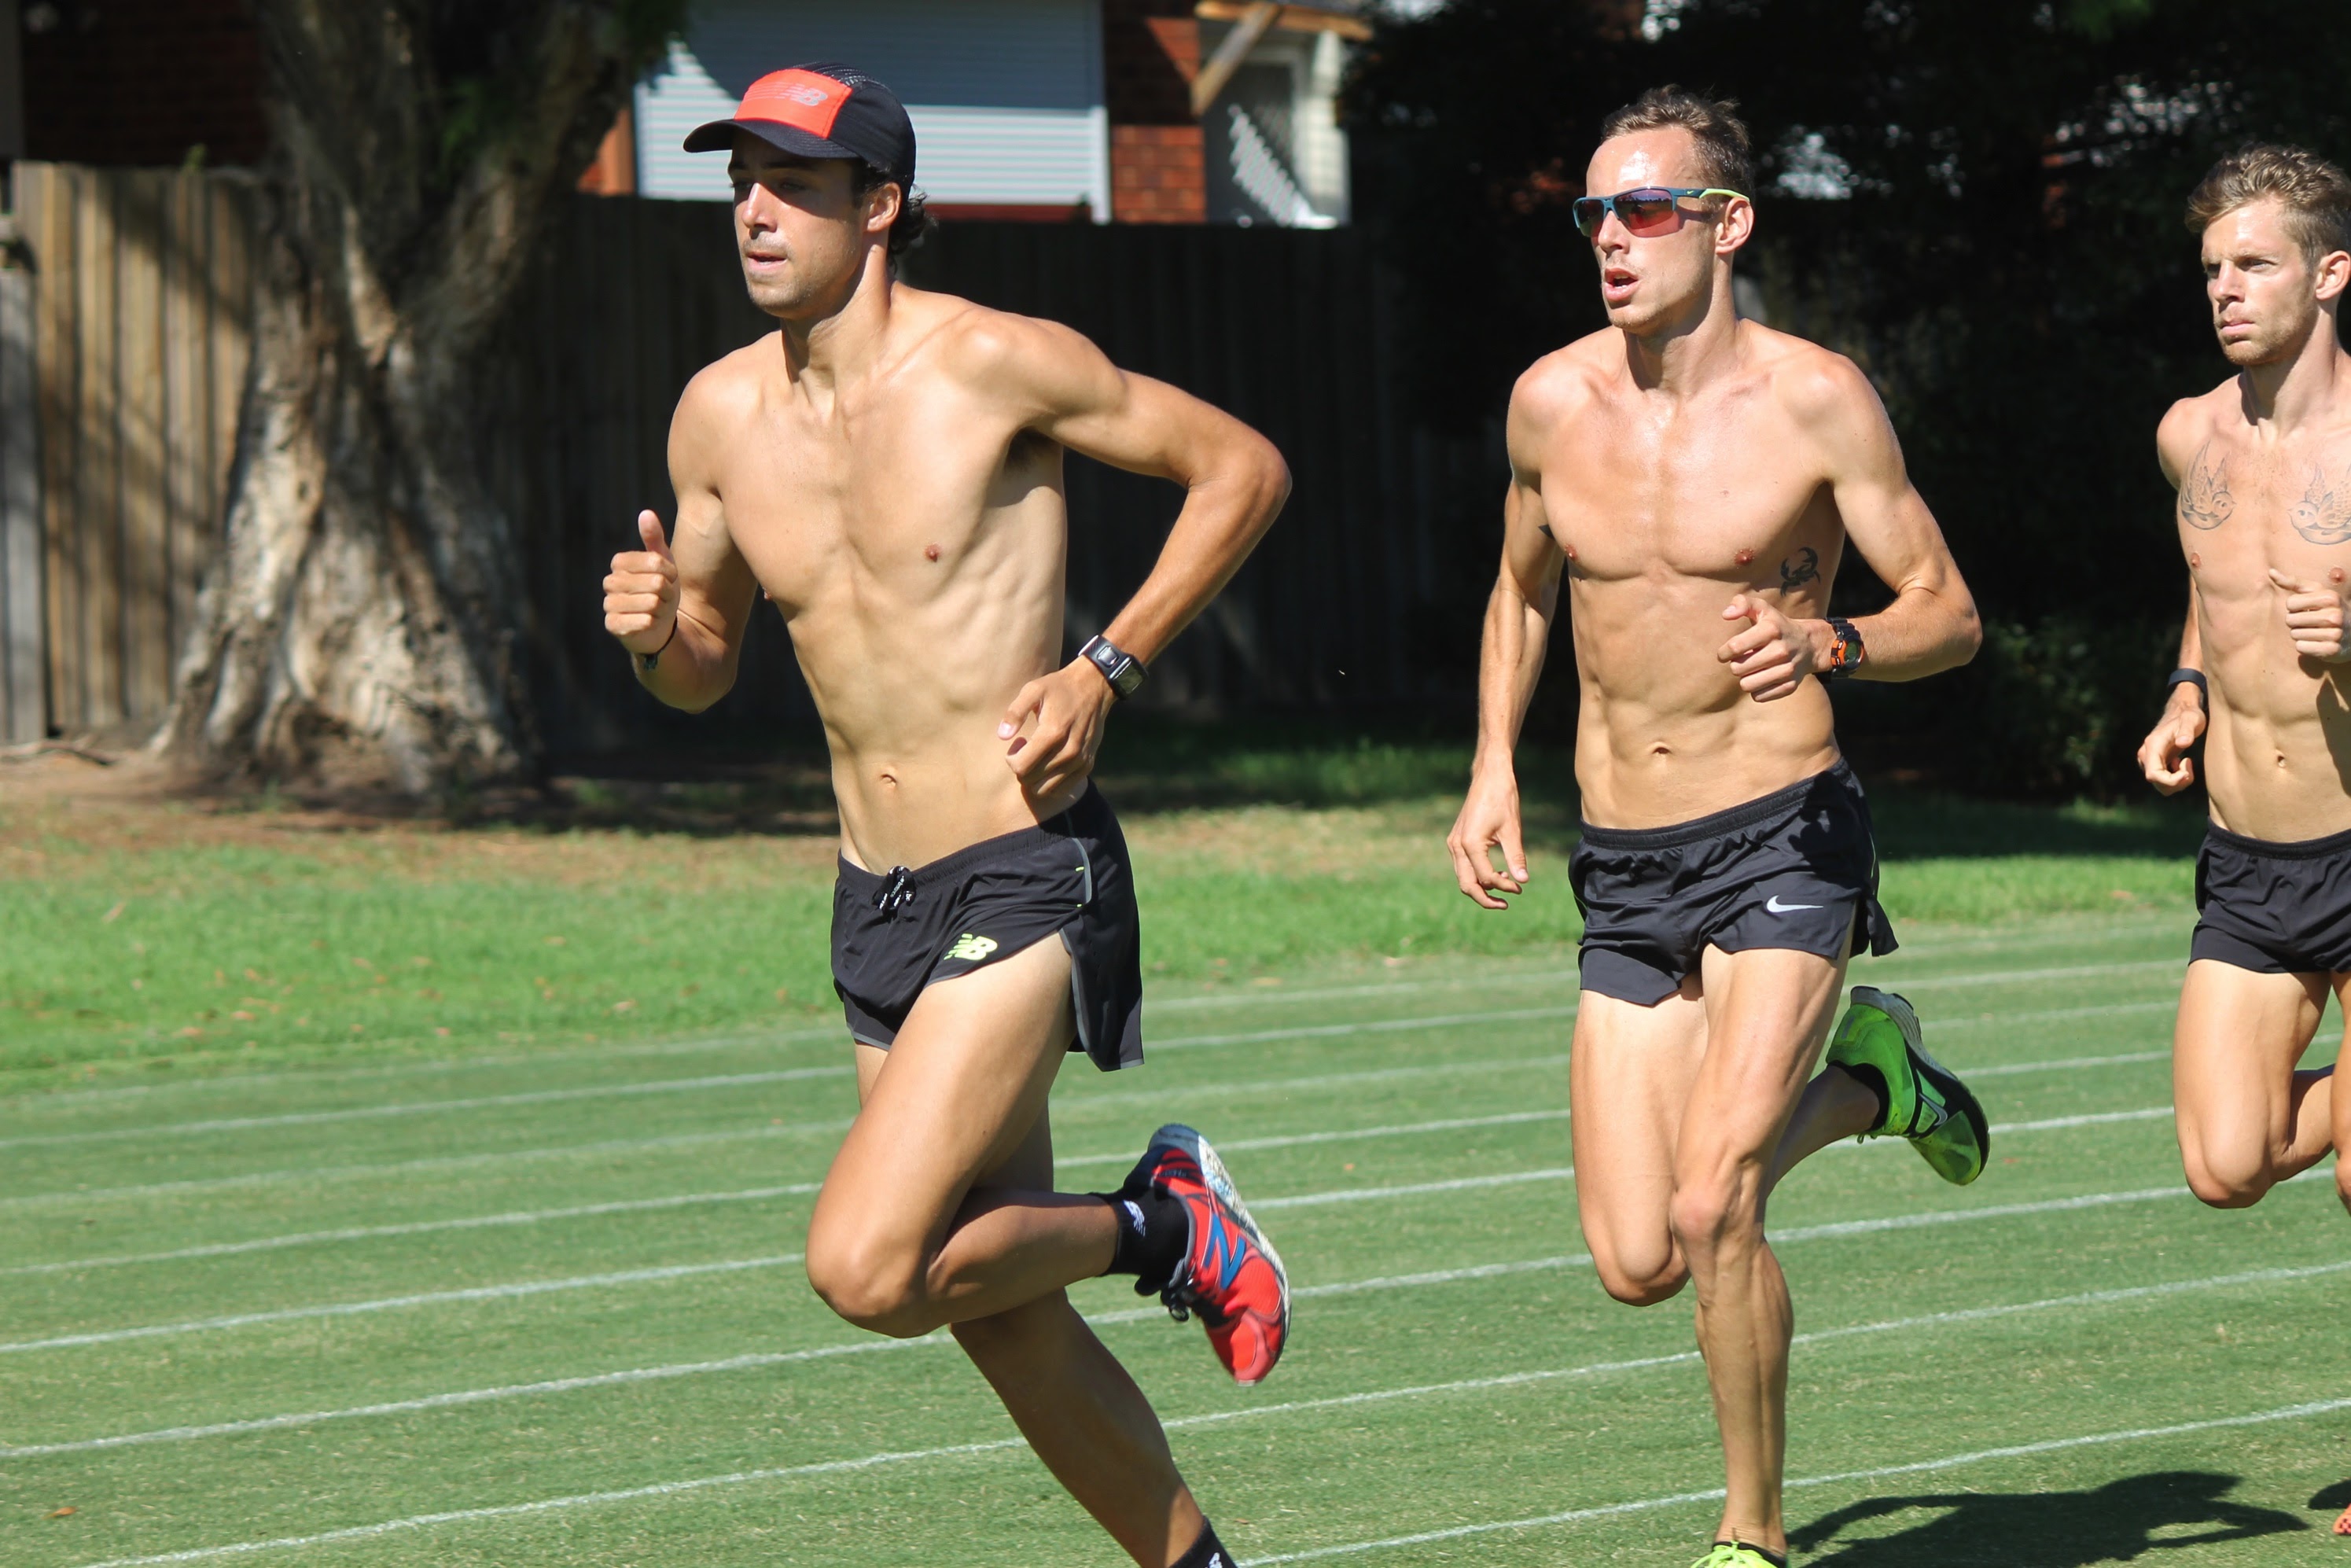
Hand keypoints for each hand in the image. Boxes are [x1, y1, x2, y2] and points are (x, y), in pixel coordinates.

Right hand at [604, 511, 680, 654]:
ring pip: (652, 602)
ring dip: (662, 609)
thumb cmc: (661, 591)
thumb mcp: (663, 563)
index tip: (667, 580)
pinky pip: (644, 621)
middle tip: (661, 599)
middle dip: (667, 593)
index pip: (656, 562)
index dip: (670, 574)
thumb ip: (654, 539)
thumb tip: (646, 514)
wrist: (659, 627)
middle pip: (655, 582)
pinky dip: (654, 623)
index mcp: (619, 563)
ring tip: (656, 611)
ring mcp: (609, 604)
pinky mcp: (612, 625)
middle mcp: (609, 582)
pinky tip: (649, 624)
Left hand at [999, 660, 1116, 800]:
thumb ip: (1015, 712)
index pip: (1021, 767)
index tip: (1018, 742)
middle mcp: (1068, 751)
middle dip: (1021, 767)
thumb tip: (1003, 736)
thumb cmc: (1059, 688)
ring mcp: (1079, 761)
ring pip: (1044, 790)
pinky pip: (1062, 789)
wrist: (1094, 687)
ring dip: (1035, 777)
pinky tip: (1050, 762)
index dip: (1011, 758)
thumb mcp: (1033, 690)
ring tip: (1039, 756)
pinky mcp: (1087, 766)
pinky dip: (1050, 782)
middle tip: (1026, 748)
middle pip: (1029, 781)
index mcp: (1052, 733)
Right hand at [1447, 765, 1528, 908]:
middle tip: (1505, 904)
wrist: (1489, 775)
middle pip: (1466, 885)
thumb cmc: (1502, 798)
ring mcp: (1454, 843)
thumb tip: (1523, 882)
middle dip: (1485, 898)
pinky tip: (1496, 872)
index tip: (1520, 887)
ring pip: (1463, 877)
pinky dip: (1477, 874)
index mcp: (1470, 844)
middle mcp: (1457, 846)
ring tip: (1504, 887)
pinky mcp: (1456, 839)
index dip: (1504, 887)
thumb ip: (1516, 858)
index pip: (1485, 878)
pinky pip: (1463, 866)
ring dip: (1481, 887)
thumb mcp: (1512, 830)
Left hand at [1718, 594, 1827, 700]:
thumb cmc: (1777, 626)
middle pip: (1737, 669)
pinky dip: (1756, 689)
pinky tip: (1763, 678)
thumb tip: (1726, 614)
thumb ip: (1742, 604)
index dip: (1724, 652)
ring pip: (1746, 685)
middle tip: (1744, 658)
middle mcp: (1780, 650)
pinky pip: (1758, 696)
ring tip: (1753, 668)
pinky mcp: (1790, 686)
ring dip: (1745, 678)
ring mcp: (1787, 670)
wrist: (1809, 645)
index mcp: (1771, 629)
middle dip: (1736, 664)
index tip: (1726, 652)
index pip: (1735, 647)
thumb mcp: (1763, 609)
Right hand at [2137, 691, 2204, 794]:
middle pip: (2157, 782)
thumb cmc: (2189, 716)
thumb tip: (2183, 743)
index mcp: (2152, 746)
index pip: (2154, 774)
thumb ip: (2187, 730)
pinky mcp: (2153, 764)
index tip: (2187, 774)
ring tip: (2187, 764)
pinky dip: (2175, 779)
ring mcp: (2148, 761)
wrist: (2182, 712)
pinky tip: (2181, 764)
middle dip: (2177, 782)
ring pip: (2160, 785)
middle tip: (2190, 767)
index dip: (2170, 781)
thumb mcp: (2192, 720)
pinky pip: (2162, 781)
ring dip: (2177, 782)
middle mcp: (2146, 755)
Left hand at [2270, 568, 2350, 662]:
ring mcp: (2335, 634)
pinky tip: (2317, 642)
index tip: (2307, 608)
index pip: (2291, 603)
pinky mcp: (2331, 650)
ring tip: (2315, 631)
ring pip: (2294, 635)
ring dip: (2300, 634)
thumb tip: (2271, 572)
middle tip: (2310, 622)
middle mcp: (2335, 615)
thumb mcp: (2315, 592)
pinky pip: (2301, 647)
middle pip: (2290, 620)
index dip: (2294, 607)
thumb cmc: (2327, 608)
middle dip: (2295, 622)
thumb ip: (2293, 582)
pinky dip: (2304, 646)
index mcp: (2330, 598)